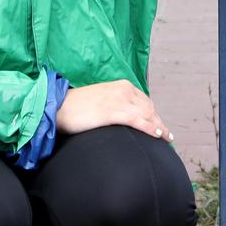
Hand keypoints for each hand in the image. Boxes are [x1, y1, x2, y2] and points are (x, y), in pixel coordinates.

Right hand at [57, 80, 172, 141]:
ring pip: (148, 114)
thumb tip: (125, 118)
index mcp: (122, 85)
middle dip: (159, 123)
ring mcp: (119, 100)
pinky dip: (151, 128)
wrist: (58, 107)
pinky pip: (138, 120)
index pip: (146, 102)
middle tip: (167, 137)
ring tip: (166, 139)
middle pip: (150, 108)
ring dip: (160, 127)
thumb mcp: (102, 100)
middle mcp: (124, 90)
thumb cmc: (77, 107)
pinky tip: (158, 136)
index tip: (160, 126)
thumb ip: (116, 104)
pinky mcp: (113, 111)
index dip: (155, 115)